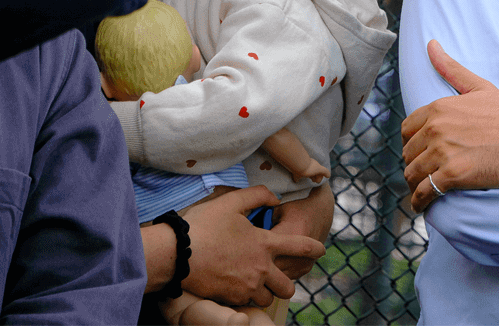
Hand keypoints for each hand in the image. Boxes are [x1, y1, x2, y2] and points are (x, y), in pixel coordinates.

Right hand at [180, 186, 325, 306]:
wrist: (176, 254)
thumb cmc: (203, 226)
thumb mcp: (232, 202)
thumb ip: (258, 195)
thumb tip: (275, 199)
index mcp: (266, 244)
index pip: (301, 247)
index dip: (315, 249)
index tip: (322, 251)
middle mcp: (262, 268)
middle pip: (288, 287)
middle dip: (288, 285)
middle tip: (281, 280)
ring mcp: (247, 286)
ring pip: (267, 298)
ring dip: (265, 293)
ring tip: (257, 285)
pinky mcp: (231, 298)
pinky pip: (246, 302)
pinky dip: (245, 297)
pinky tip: (236, 287)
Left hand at [401, 40, 498, 211]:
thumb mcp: (479, 87)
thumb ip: (451, 68)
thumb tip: (431, 43)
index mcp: (439, 108)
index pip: (407, 130)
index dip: (414, 143)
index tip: (423, 152)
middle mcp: (437, 128)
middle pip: (408, 153)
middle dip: (415, 164)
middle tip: (427, 173)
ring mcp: (444, 152)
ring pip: (413, 174)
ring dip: (416, 185)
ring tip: (425, 190)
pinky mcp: (454, 174)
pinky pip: (425, 192)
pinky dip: (420, 202)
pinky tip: (424, 205)